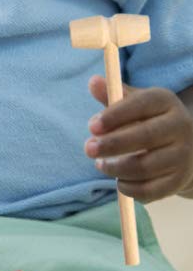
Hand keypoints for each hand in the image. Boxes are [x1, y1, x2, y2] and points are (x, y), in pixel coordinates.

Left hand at [84, 76, 192, 201]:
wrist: (185, 147)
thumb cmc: (148, 120)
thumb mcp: (133, 102)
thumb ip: (112, 94)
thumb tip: (93, 81)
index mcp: (165, 101)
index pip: (140, 105)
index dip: (114, 115)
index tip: (91, 126)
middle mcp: (180, 126)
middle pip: (145, 136)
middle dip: (112, 145)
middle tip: (88, 149)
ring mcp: (183, 154)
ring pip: (146, 166)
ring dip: (117, 168)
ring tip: (101, 165)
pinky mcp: (180, 179)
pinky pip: (152, 189)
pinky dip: (130, 188)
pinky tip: (118, 182)